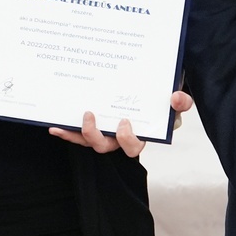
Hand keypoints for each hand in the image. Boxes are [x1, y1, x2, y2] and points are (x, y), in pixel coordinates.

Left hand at [48, 90, 193, 157]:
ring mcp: (105, 132)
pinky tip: (54, 126)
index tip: (123, 122)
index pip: (134, 147)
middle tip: (91, 114)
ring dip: (76, 134)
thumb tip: (177, 98)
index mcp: (141, 135)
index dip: (126, 139)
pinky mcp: (94, 125)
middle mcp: (120, 138)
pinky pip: (78, 133)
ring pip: (89, 142)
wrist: (154, 88)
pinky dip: (66, 132)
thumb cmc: (164, 98)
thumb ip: (181, 102)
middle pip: (105, 147)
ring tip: (66, 121)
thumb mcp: (177, 99)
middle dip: (95, 135)